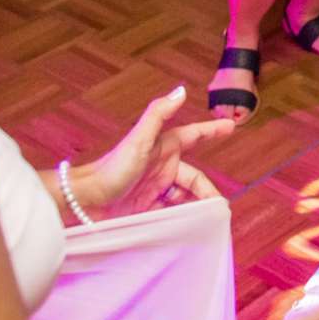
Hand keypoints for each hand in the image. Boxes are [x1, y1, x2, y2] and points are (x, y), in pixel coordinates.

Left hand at [76, 85, 229, 217]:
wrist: (87, 200)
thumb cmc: (113, 168)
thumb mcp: (139, 139)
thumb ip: (159, 114)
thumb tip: (181, 90)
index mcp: (165, 148)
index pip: (194, 135)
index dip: (212, 130)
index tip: (231, 126)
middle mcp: (163, 167)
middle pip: (195, 178)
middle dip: (208, 191)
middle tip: (219, 209)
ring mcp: (156, 189)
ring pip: (186, 197)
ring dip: (196, 208)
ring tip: (206, 222)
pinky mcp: (148, 209)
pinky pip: (172, 214)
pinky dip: (182, 220)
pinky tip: (190, 228)